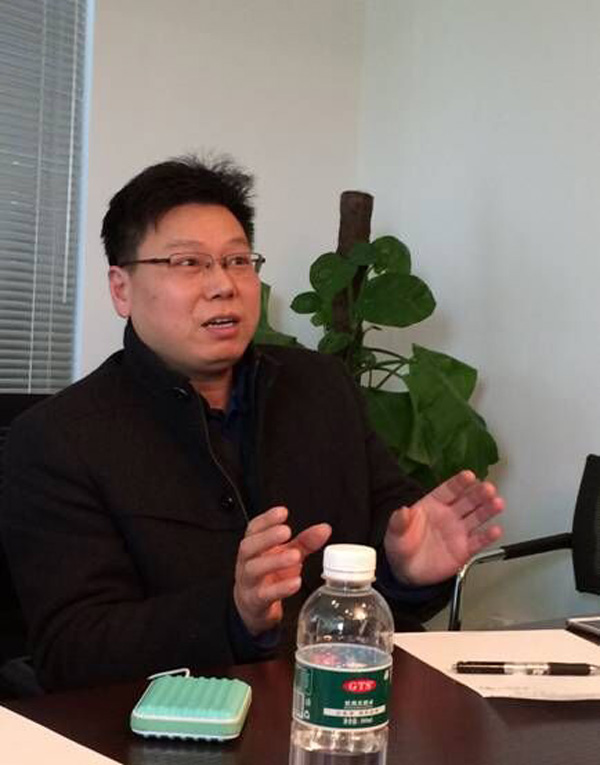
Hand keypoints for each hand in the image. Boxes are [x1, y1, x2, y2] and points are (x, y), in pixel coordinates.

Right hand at [234, 505, 330, 635]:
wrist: (254, 607)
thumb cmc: (270, 575)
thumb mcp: (287, 555)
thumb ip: (304, 541)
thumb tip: (324, 529)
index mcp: (254, 547)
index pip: (254, 529)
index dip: (266, 519)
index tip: (282, 512)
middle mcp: (247, 562)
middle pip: (248, 547)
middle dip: (267, 537)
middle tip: (286, 531)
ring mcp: (248, 583)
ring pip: (254, 569)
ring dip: (275, 561)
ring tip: (295, 556)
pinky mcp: (254, 602)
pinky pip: (263, 595)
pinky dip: (279, 588)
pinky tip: (295, 582)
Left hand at [384, 471, 503, 585]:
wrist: (407, 571)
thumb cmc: (402, 545)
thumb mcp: (395, 532)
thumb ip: (399, 521)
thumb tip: (402, 510)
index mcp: (433, 504)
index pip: (448, 490)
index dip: (459, 483)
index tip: (469, 476)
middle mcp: (449, 515)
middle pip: (467, 501)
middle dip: (478, 493)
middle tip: (488, 488)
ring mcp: (458, 531)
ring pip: (477, 517)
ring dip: (488, 510)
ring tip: (497, 503)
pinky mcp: (464, 549)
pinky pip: (478, 541)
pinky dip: (487, 536)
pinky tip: (495, 530)